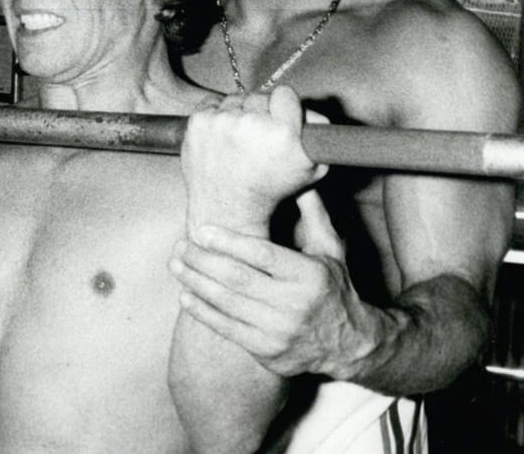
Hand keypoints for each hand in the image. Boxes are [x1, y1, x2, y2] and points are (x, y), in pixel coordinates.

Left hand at [170, 191, 376, 378]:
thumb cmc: (334, 288)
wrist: (348, 345)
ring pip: (227, 303)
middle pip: (237, 278)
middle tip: (180, 245)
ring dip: (195, 282)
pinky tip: (186, 295)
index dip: (228, 241)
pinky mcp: (266, 351)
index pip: (262, 255)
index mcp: (309, 275)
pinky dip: (203, 311)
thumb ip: (313, 213)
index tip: (202, 230)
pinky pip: (226, 329)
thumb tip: (299, 172)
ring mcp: (278, 330)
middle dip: (202, 260)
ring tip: (176, 265)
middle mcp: (293, 303)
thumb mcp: (331, 250)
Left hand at [181, 86, 327, 232]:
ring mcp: (222, 122)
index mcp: (283, 133)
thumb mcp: (311, 169)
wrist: (228, 208)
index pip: (285, 93)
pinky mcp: (199, 122)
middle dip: (260, 112)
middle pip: (259, 96)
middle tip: (257, 137)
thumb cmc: (269, 191)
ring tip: (238, 141)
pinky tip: (221, 138)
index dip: (283, 106)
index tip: (279, 119)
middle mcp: (252, 125)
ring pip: (235, 99)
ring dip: (238, 114)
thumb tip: (316, 112)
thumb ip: (321, 136)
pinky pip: (212, 104)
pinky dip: (216, 116)